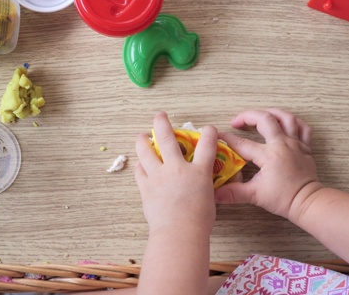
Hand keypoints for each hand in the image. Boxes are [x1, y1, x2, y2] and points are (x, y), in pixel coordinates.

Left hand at [135, 112, 217, 234]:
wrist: (179, 232)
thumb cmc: (199, 221)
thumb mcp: (209, 199)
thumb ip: (202, 186)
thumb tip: (199, 185)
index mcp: (199, 172)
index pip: (207, 145)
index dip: (209, 133)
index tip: (209, 128)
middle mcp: (177, 168)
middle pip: (168, 137)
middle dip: (162, 123)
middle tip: (160, 115)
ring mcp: (159, 176)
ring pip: (146, 151)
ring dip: (142, 141)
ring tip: (142, 136)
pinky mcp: (146, 187)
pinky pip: (140, 171)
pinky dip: (140, 166)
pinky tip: (140, 164)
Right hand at [214, 108, 321, 219]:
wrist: (308, 202)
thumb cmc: (284, 199)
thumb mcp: (255, 196)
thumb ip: (233, 192)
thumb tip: (214, 194)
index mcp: (268, 155)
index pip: (242, 143)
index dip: (226, 139)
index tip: (216, 137)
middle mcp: (282, 144)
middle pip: (264, 119)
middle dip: (247, 116)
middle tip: (236, 122)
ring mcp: (295, 143)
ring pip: (286, 117)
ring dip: (270, 112)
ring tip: (259, 115)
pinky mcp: (305, 147)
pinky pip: (302, 127)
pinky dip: (293, 121)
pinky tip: (284, 122)